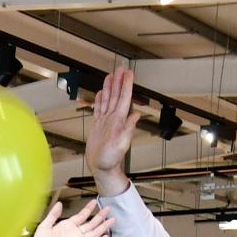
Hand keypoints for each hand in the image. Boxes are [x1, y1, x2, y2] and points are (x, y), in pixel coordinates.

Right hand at [84, 67, 139, 196]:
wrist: (102, 168)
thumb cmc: (111, 159)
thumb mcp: (122, 144)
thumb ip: (129, 129)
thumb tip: (137, 115)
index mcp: (119, 120)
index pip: (124, 98)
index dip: (126, 85)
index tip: (128, 74)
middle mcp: (113, 119)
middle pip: (116, 96)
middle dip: (118, 82)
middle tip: (120, 69)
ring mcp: (106, 121)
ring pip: (108, 100)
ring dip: (110, 87)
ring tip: (111, 76)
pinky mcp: (99, 126)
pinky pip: (99, 109)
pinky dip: (100, 100)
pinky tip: (100, 93)